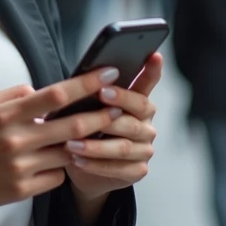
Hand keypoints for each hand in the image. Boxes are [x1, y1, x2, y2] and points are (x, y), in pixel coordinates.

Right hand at [0, 67, 127, 225]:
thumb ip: (12, 94)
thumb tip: (38, 90)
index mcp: (6, 115)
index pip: (55, 95)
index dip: (85, 84)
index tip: (107, 73)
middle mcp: (17, 140)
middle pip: (72, 125)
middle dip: (102, 115)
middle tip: (119, 108)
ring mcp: (21, 167)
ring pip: (69, 152)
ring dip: (83, 143)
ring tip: (90, 135)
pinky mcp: (23, 190)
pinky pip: (57, 175)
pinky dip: (60, 166)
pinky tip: (52, 161)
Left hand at [64, 53, 160, 203]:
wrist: (86, 169)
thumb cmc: (86, 130)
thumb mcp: (87, 110)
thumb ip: (92, 95)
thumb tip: (82, 77)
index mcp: (137, 104)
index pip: (147, 83)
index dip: (152, 70)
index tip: (154, 54)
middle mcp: (146, 125)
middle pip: (138, 111)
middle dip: (119, 101)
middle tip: (100, 94)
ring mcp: (145, 149)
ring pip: (124, 144)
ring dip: (96, 144)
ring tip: (71, 142)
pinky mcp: (138, 171)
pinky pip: (118, 168)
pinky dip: (95, 164)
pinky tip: (77, 160)